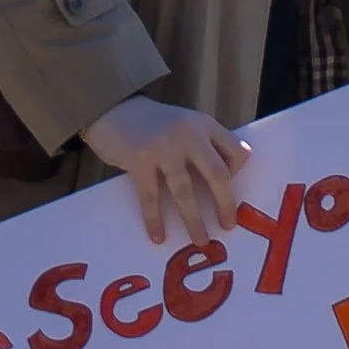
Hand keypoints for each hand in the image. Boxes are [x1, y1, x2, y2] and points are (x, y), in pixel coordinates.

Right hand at [81, 93, 251, 244]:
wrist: (111, 108)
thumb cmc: (152, 124)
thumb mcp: (185, 124)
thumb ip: (202, 145)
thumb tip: (220, 185)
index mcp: (204, 125)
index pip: (236, 151)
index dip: (237, 173)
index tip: (228, 189)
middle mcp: (188, 134)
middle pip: (217, 174)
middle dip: (225, 204)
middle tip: (228, 226)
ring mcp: (163, 147)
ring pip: (185, 191)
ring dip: (194, 219)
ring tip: (200, 240)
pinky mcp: (139, 160)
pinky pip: (151, 197)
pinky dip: (155, 219)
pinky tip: (158, 236)